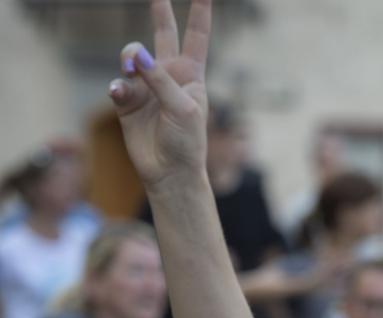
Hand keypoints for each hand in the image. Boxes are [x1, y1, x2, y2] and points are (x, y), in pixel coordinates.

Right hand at [108, 0, 211, 190]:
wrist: (170, 172)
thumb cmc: (187, 142)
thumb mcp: (182, 108)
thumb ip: (160, 79)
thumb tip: (137, 54)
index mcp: (192, 76)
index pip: (196, 38)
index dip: (200, 13)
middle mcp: (169, 77)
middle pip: (164, 37)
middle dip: (161, 15)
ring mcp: (147, 88)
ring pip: (132, 59)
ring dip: (130, 60)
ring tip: (131, 70)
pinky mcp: (128, 102)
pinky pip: (118, 85)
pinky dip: (118, 87)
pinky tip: (119, 93)